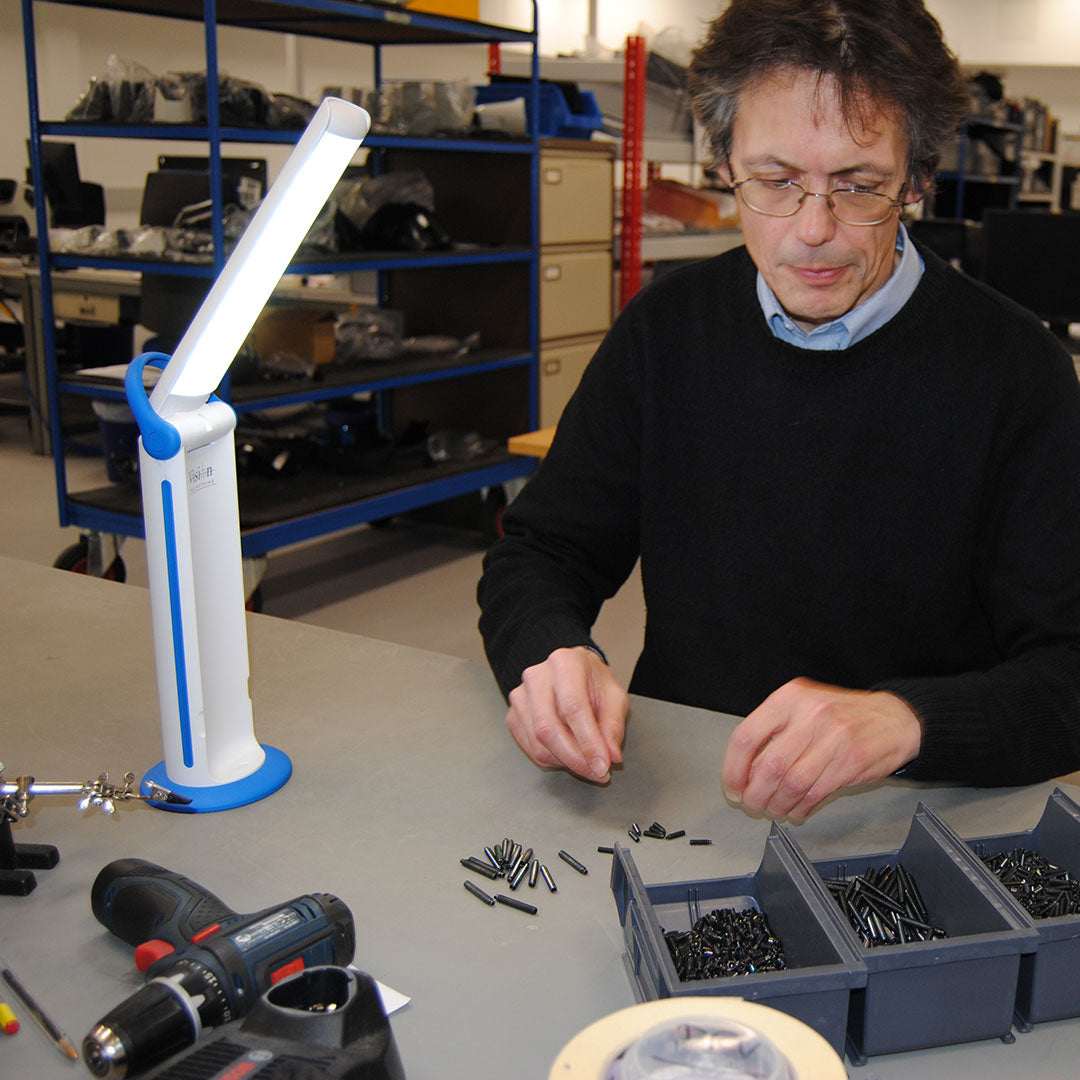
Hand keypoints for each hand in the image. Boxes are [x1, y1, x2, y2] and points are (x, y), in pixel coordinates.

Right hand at [506, 646, 628, 781]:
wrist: (571, 672)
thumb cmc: (593, 683)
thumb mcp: (615, 697)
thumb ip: (613, 726)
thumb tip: (611, 757)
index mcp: (565, 663)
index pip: (573, 707)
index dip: (588, 742)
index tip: (602, 766)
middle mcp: (537, 676)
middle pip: (548, 728)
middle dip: (574, 759)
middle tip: (597, 772)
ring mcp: (521, 695)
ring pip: (538, 743)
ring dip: (565, 761)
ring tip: (586, 761)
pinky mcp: (513, 714)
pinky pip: (530, 748)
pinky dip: (552, 759)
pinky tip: (568, 753)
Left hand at [721, 677, 921, 819]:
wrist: (895, 718)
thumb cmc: (843, 714)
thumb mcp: (802, 708)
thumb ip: (773, 732)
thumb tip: (745, 771)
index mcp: (789, 698)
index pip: (746, 736)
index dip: (734, 768)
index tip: (732, 786)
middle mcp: (810, 715)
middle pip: (768, 766)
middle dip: (754, 794)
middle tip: (751, 803)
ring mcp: (832, 738)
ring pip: (790, 783)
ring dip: (776, 804)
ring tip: (773, 808)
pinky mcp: (850, 763)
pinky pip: (814, 793)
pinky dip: (799, 806)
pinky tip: (795, 809)